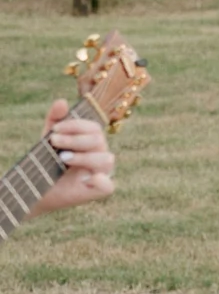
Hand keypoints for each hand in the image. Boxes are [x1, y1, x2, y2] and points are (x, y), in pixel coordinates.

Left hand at [31, 101, 115, 216]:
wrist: (35, 189)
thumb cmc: (46, 163)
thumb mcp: (48, 139)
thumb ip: (55, 120)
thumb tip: (62, 102)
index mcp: (92, 141)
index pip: (94, 128)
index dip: (76, 125)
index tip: (54, 129)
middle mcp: (100, 155)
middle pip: (99, 141)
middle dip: (75, 139)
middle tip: (54, 141)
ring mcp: (102, 173)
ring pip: (106, 159)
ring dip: (84, 156)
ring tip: (63, 158)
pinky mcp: (98, 191)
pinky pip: (108, 186)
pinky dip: (100, 181)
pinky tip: (85, 178)